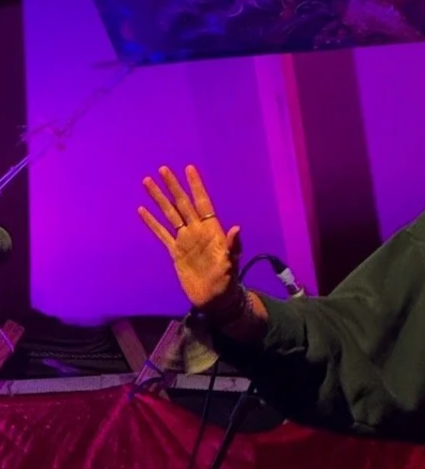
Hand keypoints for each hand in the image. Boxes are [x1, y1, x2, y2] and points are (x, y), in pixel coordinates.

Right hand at [138, 164, 240, 310]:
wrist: (214, 299)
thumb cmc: (226, 281)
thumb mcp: (231, 263)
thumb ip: (233, 245)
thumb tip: (237, 229)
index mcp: (212, 230)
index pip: (203, 203)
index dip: (196, 186)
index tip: (189, 169)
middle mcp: (197, 231)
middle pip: (183, 204)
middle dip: (173, 187)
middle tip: (163, 169)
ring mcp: (185, 240)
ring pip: (169, 214)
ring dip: (159, 199)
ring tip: (147, 182)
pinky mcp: (175, 252)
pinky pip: (161, 233)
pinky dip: (152, 222)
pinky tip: (142, 210)